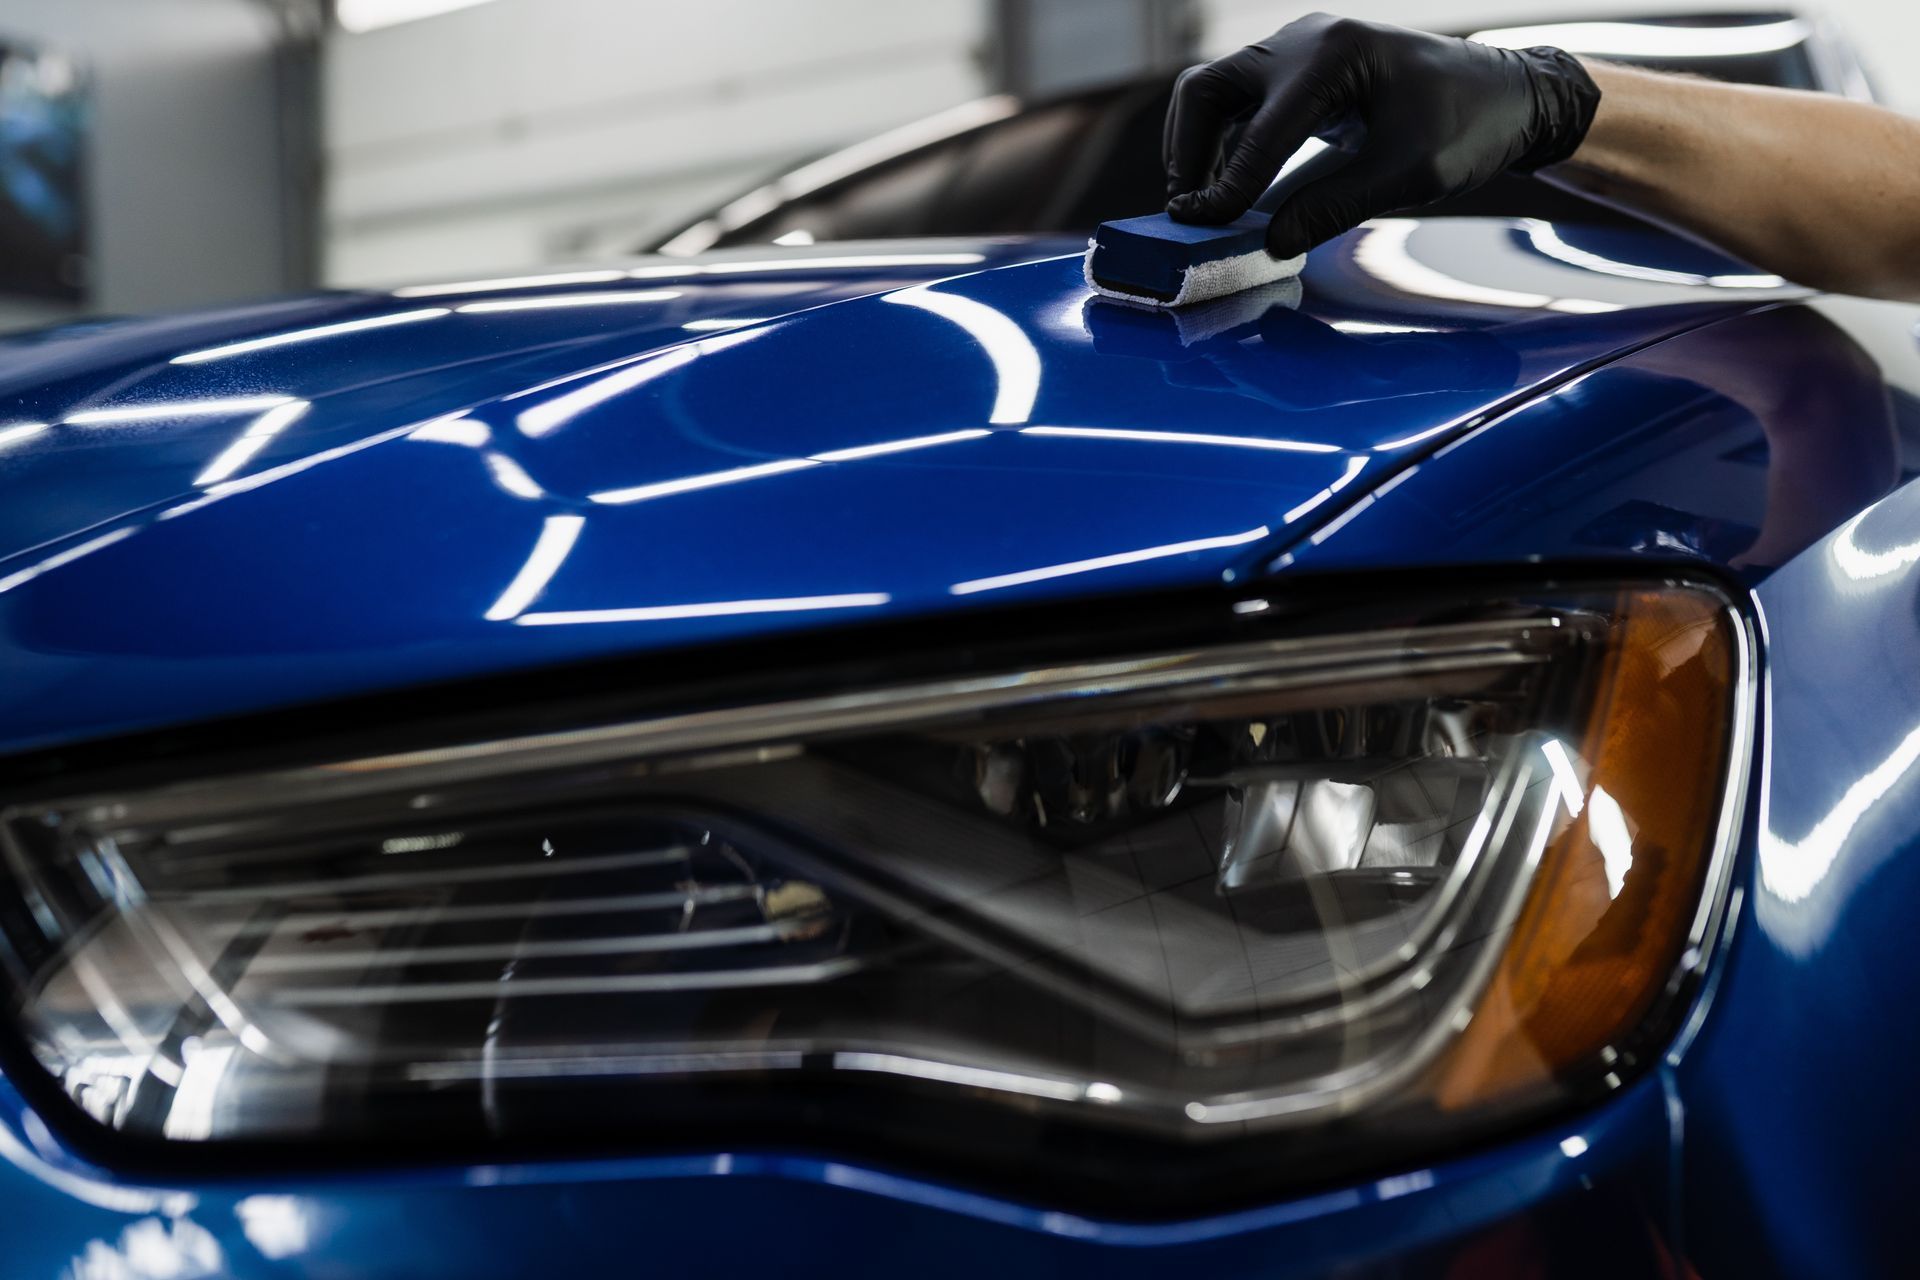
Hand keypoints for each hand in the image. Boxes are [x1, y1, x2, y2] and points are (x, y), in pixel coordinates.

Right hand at [1164, 13, 1599, 256]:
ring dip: (1199, 147)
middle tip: (1189, 210)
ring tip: (1202, 203)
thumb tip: (1270, 241)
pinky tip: (1229, 189)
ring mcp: (1300, 51)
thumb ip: (1333, 207)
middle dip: (1189, 152)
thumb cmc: (1469, 127)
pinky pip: (1242, 103)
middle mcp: (1306, 41)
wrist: (1507, 96)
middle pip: (1209, 90)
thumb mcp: (1407, 176)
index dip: (1226, 187)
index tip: (1201, 228)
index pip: (1259, 131)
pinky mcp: (1302, 72)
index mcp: (1334, 58)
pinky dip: (1225, 144)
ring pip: (1215, 93)